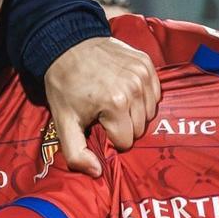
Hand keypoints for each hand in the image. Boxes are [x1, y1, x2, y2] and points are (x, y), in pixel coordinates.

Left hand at [44, 37, 159, 176]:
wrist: (67, 45)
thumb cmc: (64, 85)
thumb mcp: (63, 122)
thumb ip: (76, 153)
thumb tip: (97, 172)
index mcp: (115, 105)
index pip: (126, 141)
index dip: (110, 136)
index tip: (97, 123)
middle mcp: (134, 89)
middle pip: (139, 128)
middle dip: (122, 125)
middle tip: (103, 111)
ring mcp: (143, 74)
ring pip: (149, 112)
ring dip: (134, 111)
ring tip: (113, 100)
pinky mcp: (147, 63)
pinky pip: (155, 93)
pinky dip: (143, 95)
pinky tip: (125, 89)